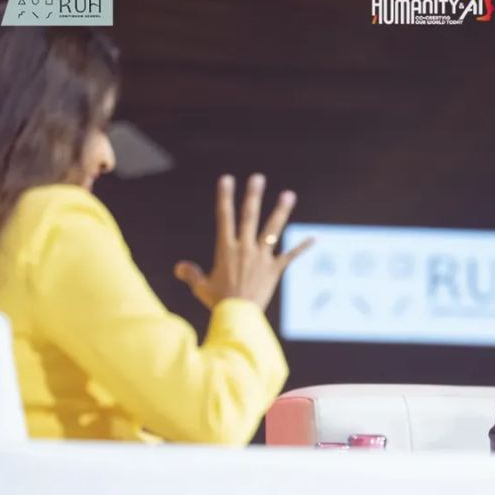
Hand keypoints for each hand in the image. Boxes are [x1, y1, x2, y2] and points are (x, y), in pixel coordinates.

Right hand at [174, 173, 313, 309]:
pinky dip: (302, 247)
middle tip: (258, 177)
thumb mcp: (201, 287)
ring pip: (272, 229)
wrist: (238, 316)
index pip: (224, 217)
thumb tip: (179, 267)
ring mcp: (261, 257)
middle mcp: (245, 248)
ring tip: (289, 194)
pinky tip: (314, 238)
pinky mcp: (274, 270)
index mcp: (226, 249)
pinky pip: (290, 256)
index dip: (225, 197)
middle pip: (249, 216)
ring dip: (281, 211)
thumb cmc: (218, 302)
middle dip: (253, 195)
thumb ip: (191, 274)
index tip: (227, 179)